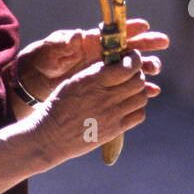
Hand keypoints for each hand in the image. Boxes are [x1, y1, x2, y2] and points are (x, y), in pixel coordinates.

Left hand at [17, 19, 167, 98]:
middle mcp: (101, 55)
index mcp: (91, 42)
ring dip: (146, 67)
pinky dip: (140, 89)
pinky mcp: (104, 87)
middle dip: (147, 44)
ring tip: (157, 70)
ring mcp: (104, 72)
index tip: (146, 26)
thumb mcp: (48, 51)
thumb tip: (77, 35)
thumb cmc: (41, 61)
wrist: (33, 83)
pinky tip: (151, 92)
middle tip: (163, 43)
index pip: (115, 32)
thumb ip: (62, 42)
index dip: (131, 28)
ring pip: (132, 68)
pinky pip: (126, 87)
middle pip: (129, 48)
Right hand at [28, 50, 155, 166]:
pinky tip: (129, 105)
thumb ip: (96, 72)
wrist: (51, 136)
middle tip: (133, 73)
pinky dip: (138, 108)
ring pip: (141, 97)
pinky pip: (139, 115)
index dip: (135, 59)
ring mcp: (112, 114)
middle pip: (138, 81)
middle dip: (138, 73)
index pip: (127, 66)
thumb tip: (116, 62)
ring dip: (139, 90)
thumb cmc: (59, 105)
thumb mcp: (74, 81)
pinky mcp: (115, 129)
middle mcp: (105, 97)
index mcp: (93, 81)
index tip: (133, 57)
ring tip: (131, 89)